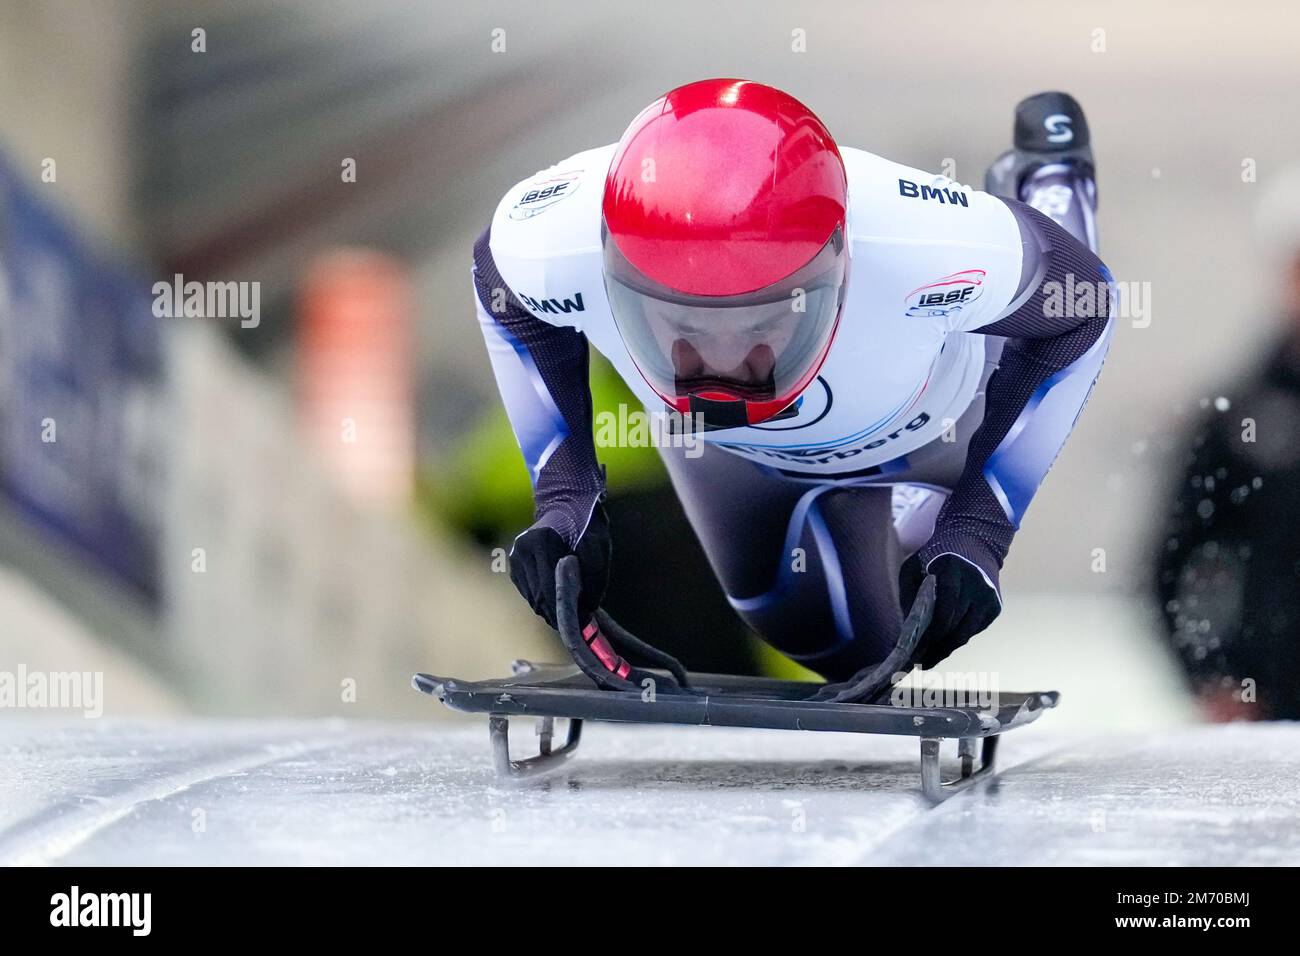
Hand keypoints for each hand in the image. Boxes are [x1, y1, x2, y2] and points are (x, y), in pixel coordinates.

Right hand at [509, 502, 611, 627]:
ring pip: (532, 598)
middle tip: (577, 626)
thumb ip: (594, 579)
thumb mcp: (599, 550)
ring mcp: (515, 557)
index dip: (564, 610)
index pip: (550, 588)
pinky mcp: (514, 565)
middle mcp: (522, 549)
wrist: (568, 507)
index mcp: (541, 542)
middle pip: (538, 597)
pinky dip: (542, 601)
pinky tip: (557, 601)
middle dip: (557, 615)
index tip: (580, 623)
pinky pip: (528, 592)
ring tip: (569, 616)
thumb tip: (587, 609)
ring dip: (550, 610)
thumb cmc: (588, 528)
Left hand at [898, 553, 1000, 667]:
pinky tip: (943, 647)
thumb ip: (909, 597)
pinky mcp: (995, 607)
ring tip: (929, 661)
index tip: (915, 654)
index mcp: (954, 573)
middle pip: (955, 627)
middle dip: (936, 648)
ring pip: (966, 633)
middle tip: (919, 663)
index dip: (930, 637)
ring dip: (947, 649)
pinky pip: (974, 630)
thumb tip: (904, 633)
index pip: (944, 613)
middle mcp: (976, 586)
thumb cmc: (934, 558)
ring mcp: (988, 598)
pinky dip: (958, 638)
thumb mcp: (914, 569)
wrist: (973, 542)